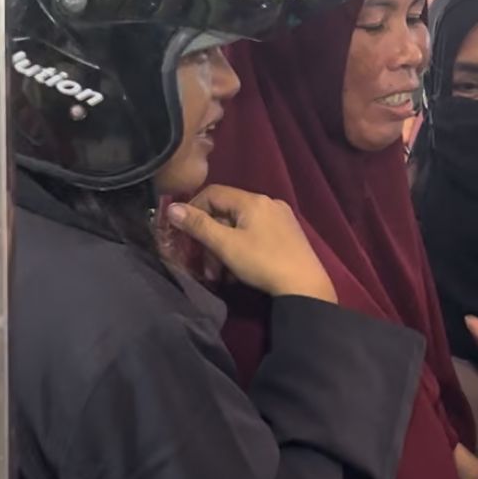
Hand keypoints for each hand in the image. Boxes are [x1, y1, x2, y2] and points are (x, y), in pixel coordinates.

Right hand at [167, 186, 335, 302]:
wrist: (305, 285)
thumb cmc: (262, 262)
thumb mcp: (226, 245)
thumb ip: (198, 225)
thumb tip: (172, 208)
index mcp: (253, 200)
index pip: (213, 193)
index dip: (193, 209)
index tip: (183, 231)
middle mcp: (268, 203)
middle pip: (227, 213)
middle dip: (210, 239)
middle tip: (204, 265)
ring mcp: (281, 218)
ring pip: (241, 228)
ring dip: (224, 250)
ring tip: (220, 275)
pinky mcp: (288, 234)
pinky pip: (256, 235)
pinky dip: (242, 250)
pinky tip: (238, 272)